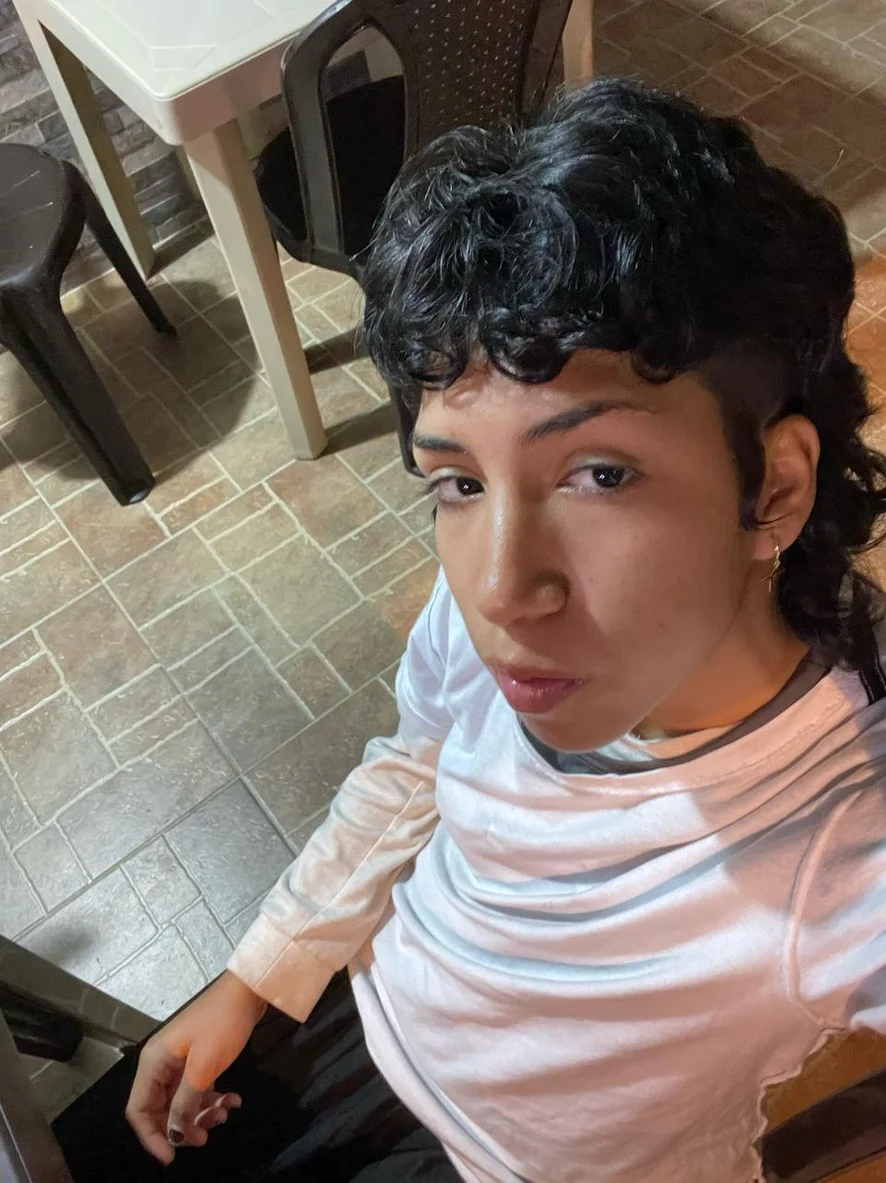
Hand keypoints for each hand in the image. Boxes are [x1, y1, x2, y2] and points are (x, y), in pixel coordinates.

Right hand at [125, 970, 266, 1163]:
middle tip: (205, 1137)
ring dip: (202, 1113)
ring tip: (226, 1113)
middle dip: (182, 1126)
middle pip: (161, 1109)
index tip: (172, 1156)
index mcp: (154, 1062)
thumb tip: (173, 1136)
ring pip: (183, 1102)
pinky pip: (199, 1089)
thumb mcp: (203, 1067)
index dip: (151, 1136)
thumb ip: (185, 1104)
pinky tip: (233, 1099)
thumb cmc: (222, 1024)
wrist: (248, 990)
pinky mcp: (199, 1059)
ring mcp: (181, 1061)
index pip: (139, 1109)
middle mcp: (162, 1063)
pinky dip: (213, 1098)